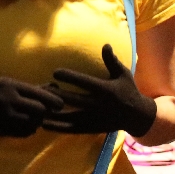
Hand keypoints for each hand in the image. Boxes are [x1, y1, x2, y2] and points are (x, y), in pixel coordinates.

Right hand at [0, 77, 63, 136]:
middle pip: (39, 110)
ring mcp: (4, 117)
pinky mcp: (2, 129)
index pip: (39, 94)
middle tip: (44, 113)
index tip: (60, 105)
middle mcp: (8, 101)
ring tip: (33, 119)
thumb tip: (56, 86)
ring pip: (33, 123)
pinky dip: (29, 130)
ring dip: (37, 122)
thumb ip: (33, 88)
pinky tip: (24, 125)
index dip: (54, 101)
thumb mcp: (11, 84)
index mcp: (11, 86)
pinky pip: (24, 133)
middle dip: (44, 112)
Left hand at [42, 44, 156, 136]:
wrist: (137, 117)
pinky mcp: (91, 129)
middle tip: (41, 88)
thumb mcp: (123, 75)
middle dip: (58, 95)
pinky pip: (72, 129)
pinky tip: (42, 123)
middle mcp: (100, 105)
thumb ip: (112, 61)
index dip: (71, 77)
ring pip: (70, 117)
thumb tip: (105, 44)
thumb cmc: (127, 90)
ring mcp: (94, 119)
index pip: (86, 83)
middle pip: (75, 100)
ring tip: (37, 107)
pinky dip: (58, 127)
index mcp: (107, 91)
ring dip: (53, 113)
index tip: (55, 72)